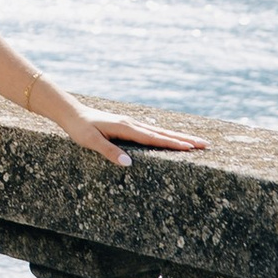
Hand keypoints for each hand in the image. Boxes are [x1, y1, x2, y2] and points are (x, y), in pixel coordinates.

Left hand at [56, 101, 206, 170]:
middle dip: (185, 139)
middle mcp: (133, 124)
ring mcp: (132, 124)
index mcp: (127, 128)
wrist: (72, 113)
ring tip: (196, 143)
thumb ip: (109, 152)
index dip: (173, 144)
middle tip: (205, 144)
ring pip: (161, 132)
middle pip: (164, 133)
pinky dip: (166, 136)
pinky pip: (153, 132)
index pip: (155, 138)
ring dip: (179, 137)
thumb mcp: (91, 141)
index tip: (191, 148)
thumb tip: (128, 164)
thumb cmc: (80, 128)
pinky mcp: (129, 126)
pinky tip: (172, 139)